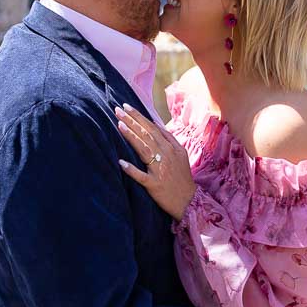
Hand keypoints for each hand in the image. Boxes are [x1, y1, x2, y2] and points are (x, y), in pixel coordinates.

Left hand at [115, 103, 194, 219]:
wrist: (189, 200)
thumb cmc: (182, 176)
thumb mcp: (181, 153)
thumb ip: (169, 138)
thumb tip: (155, 123)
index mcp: (170, 147)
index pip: (152, 128)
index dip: (139, 117)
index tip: (126, 106)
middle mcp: (165, 155)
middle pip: (146, 135)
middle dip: (132, 121)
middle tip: (118, 110)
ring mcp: (159, 170)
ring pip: (143, 149)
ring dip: (131, 137)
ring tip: (119, 125)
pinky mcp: (154, 185)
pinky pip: (141, 176)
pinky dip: (131, 170)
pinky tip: (121, 162)